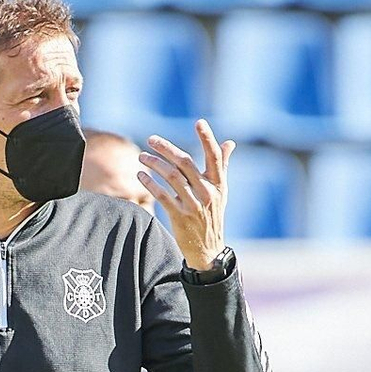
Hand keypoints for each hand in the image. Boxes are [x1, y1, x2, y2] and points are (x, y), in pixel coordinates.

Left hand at [138, 119, 233, 271]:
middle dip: (166, 148)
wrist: (207, 249)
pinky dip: (149, 183)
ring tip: (141, 157)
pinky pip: (161, 195)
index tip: (199, 122)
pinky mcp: (179, 217)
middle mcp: (207, 193)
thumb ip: (222, 165)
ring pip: (171, 177)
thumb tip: (230, 143)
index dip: (208, 139)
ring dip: (154, 164)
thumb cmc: (213, 215)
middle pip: (185, 163)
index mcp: (218, 184)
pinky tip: (140, 175)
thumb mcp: (221, 191)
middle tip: (151, 139)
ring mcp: (193, 205)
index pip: (214, 157)